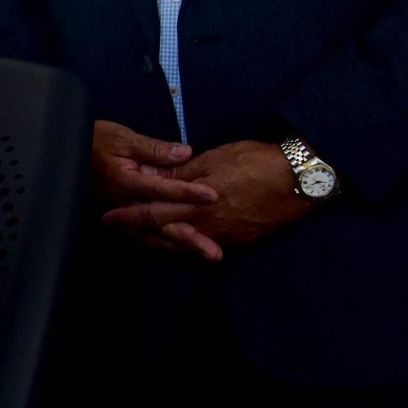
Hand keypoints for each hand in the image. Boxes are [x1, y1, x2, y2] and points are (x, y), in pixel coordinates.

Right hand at [87, 119, 221, 258]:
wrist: (63, 156)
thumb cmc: (93, 141)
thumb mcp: (123, 138)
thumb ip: (154, 149)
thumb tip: (185, 153)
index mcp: (126, 182)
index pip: (163, 190)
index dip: (189, 193)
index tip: (214, 196)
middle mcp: (124, 204)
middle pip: (161, 225)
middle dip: (189, 238)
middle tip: (214, 252)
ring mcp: (120, 215)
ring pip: (152, 236)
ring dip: (179, 246)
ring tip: (204, 254)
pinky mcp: (116, 220)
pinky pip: (141, 237)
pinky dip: (161, 245)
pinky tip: (179, 250)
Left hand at [102, 139, 310, 261]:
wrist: (301, 178)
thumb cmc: (256, 161)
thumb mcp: (212, 160)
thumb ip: (180, 175)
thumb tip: (151, 180)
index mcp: (196, 207)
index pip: (151, 215)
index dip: (127, 218)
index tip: (107, 219)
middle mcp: (208, 228)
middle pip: (164, 238)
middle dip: (139, 237)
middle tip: (120, 233)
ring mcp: (226, 238)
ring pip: (185, 246)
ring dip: (163, 243)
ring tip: (143, 239)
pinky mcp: (242, 240)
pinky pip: (208, 247)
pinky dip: (189, 245)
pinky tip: (183, 242)